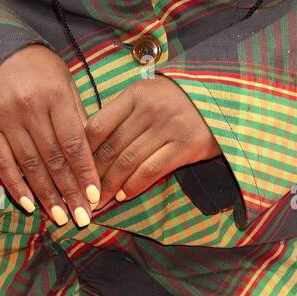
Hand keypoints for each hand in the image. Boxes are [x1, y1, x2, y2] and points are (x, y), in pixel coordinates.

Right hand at [0, 44, 101, 226]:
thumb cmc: (38, 67)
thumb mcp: (65, 81)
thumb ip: (77, 114)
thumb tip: (94, 153)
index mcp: (55, 95)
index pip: (74, 142)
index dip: (85, 172)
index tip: (95, 196)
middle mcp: (30, 108)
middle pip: (54, 158)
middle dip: (69, 191)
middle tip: (82, 218)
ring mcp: (6, 119)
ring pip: (30, 165)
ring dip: (47, 195)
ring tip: (61, 217)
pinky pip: (3, 163)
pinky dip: (16, 186)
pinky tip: (30, 205)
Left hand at [84, 73, 221, 210]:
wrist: (223, 98)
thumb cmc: (178, 99)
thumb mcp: (148, 94)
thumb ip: (122, 113)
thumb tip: (89, 142)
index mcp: (135, 94)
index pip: (98, 124)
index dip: (82, 152)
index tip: (73, 170)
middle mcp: (149, 109)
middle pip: (111, 146)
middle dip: (92, 174)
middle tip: (81, 193)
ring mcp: (168, 127)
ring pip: (128, 161)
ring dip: (110, 185)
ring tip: (99, 201)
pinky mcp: (186, 145)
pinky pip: (152, 169)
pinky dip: (135, 185)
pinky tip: (124, 195)